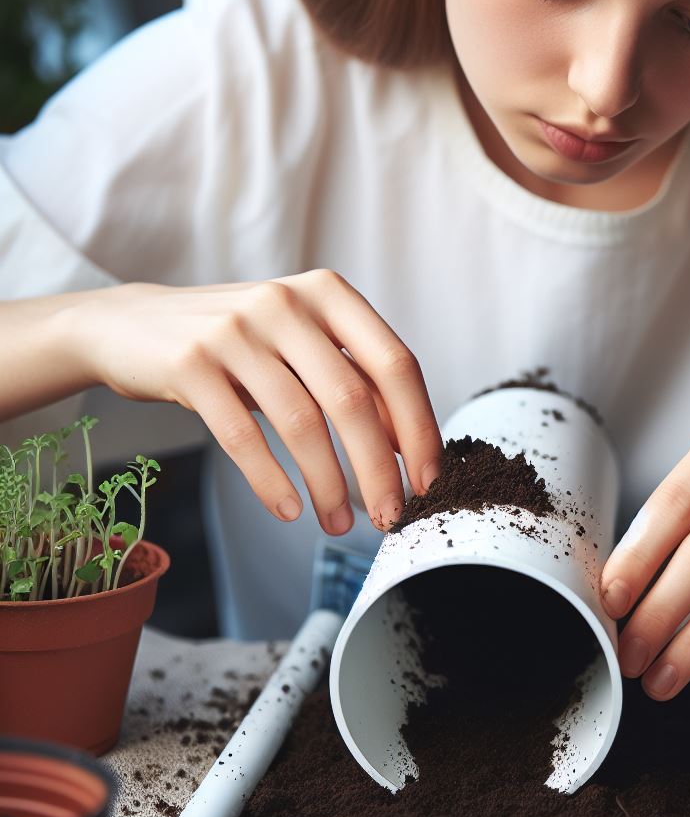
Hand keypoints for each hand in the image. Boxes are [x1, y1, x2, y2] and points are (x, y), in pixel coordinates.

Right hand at [76, 271, 442, 532]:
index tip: (430, 480)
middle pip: (353, 399)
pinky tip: (287, 509)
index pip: (395, 364)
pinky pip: (242, 435)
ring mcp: (235, 329)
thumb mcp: (302, 347)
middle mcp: (287, 303)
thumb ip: (353, 380)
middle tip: (392, 516)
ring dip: (328, 485)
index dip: (419, 427)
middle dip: (379, 468)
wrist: (134, 326)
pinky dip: (270, 481)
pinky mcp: (191, 363)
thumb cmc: (239, 345)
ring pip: (300, 422)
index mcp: (329, 294)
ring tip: (337, 523)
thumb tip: (407, 447)